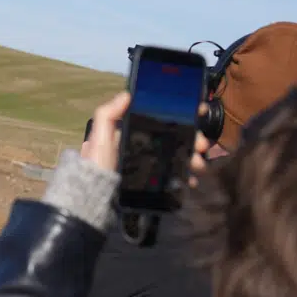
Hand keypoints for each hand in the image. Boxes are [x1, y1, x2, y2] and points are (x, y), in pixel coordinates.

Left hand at [83, 92, 213, 185]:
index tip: (199, 111)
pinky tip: (191, 179)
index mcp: (131, 132)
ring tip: (198, 165)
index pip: (160, 119)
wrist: (94, 201)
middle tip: (202, 145)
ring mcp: (147, 165)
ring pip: (178, 156)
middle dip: (193, 138)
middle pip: (175, 137)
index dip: (181, 114)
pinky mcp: (151, 183)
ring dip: (192, 157)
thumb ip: (108, 115)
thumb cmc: (96, 167)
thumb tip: (126, 94)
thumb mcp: (99, 139)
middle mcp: (141, 146)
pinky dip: (185, 176)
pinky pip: (173, 176)